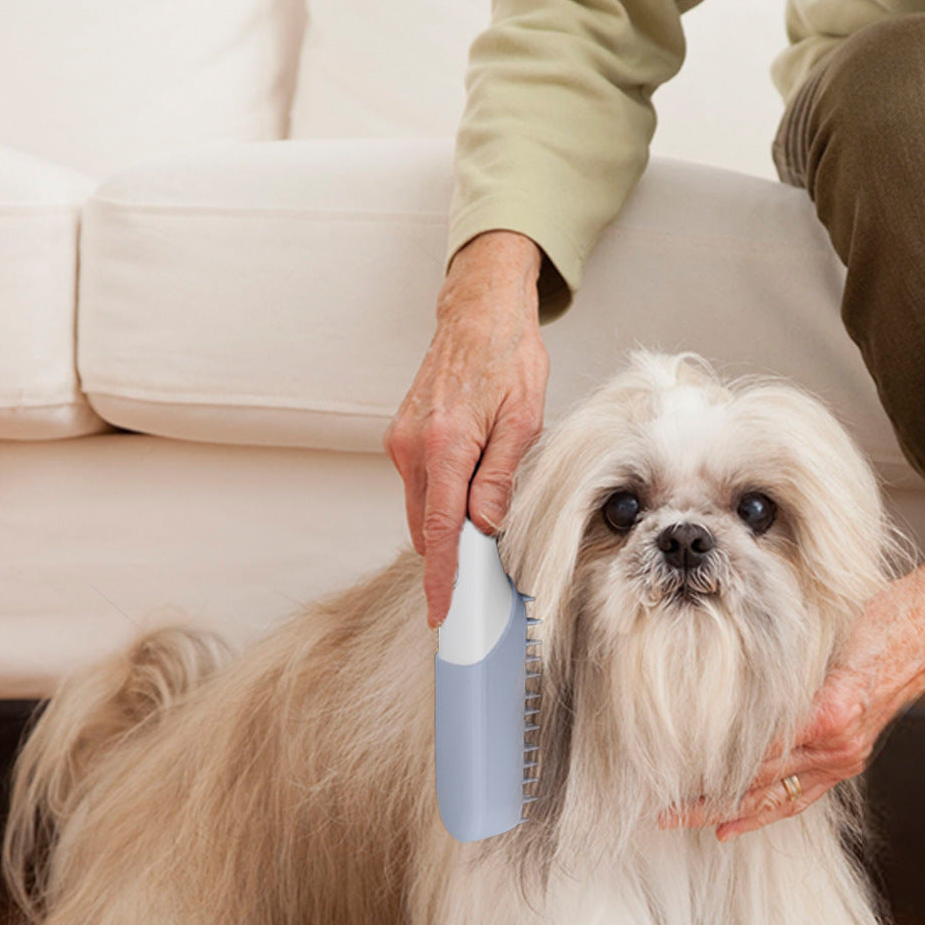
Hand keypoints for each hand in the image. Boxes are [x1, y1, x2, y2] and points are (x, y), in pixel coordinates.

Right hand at [384, 230, 548, 627]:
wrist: (478, 311)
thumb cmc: (507, 355)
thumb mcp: (523, 418)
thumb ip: (500, 476)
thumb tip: (486, 525)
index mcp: (444, 445)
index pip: (440, 530)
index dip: (442, 577)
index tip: (441, 612)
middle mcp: (412, 447)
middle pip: (428, 527)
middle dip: (452, 556)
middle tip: (485, 579)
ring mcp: (402, 444)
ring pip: (423, 510)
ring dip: (449, 525)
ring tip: (488, 518)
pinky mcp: (402, 440)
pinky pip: (421, 488)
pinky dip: (443, 501)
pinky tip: (472, 489)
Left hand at [658, 565, 924, 836]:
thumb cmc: (880, 621)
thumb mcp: (824, 635)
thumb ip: (780, 665)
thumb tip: (726, 682)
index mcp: (827, 714)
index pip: (755, 751)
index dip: (712, 767)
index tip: (672, 776)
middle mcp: (836, 746)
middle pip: (758, 781)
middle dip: (706, 799)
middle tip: (663, 811)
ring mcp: (844, 758)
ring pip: (776, 797)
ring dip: (728, 812)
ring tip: (683, 822)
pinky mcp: (847, 759)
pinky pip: (800, 795)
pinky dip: (765, 812)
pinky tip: (733, 824)